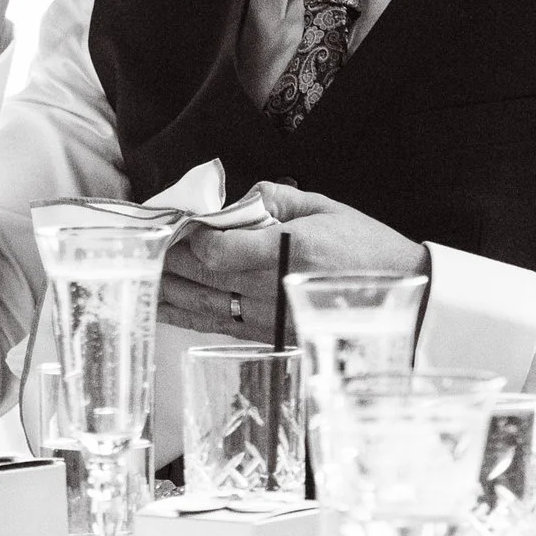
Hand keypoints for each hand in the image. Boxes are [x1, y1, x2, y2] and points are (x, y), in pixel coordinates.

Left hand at [156, 183, 429, 338]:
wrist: (405, 305)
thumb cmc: (368, 251)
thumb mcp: (326, 209)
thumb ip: (274, 200)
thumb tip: (229, 202)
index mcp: (286, 252)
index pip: (214, 249)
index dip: (182, 236)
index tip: (164, 222)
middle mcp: (269, 290)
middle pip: (198, 276)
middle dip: (161, 258)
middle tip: (131, 242)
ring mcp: (265, 319)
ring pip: (199, 304)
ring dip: (162, 288)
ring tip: (130, 272)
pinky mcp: (266, 336)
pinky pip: (215, 324)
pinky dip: (183, 313)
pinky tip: (160, 303)